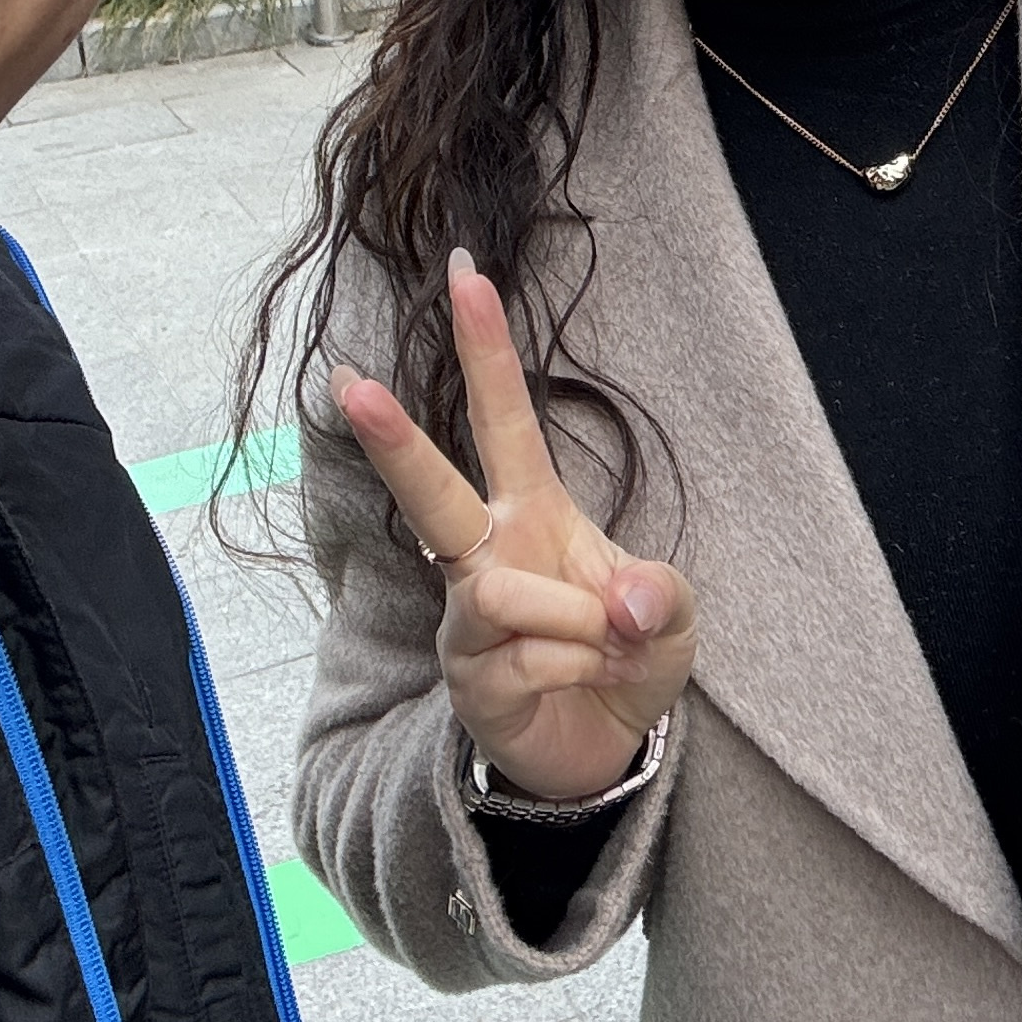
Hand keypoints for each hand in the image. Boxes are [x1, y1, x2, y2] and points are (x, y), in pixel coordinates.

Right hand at [336, 249, 696, 802]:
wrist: (603, 750)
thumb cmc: (625, 656)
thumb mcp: (671, 614)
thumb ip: (663, 594)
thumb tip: (628, 602)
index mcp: (533, 512)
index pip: (505, 420)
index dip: (486, 349)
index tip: (465, 272)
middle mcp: (487, 555)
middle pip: (432, 491)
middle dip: (393, 439)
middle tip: (350, 384)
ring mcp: (466, 619)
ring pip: (497, 592)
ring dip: (577, 619)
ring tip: (610, 645)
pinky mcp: (467, 679)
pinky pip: (526, 658)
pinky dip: (581, 667)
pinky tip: (589, 682)